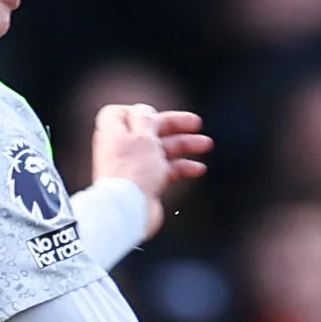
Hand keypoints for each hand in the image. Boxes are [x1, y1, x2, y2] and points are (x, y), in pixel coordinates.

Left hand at [88, 103, 209, 217]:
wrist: (128, 211)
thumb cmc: (132, 173)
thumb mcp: (143, 136)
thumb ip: (146, 119)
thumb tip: (145, 110)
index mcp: (115, 133)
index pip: (122, 113)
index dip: (140, 111)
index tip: (157, 114)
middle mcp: (122, 149)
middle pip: (149, 130)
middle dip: (174, 126)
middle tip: (197, 124)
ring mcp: (134, 168)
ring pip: (161, 150)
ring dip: (184, 145)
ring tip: (205, 144)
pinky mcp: (145, 184)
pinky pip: (166, 171)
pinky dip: (182, 167)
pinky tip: (198, 168)